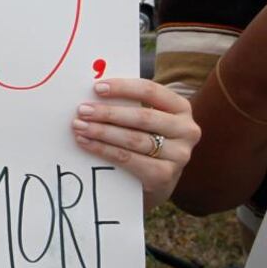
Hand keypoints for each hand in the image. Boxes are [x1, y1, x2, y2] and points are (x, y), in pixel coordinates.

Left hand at [72, 78, 199, 211]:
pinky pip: (128, 159)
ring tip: (79, 126)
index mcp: (181, 107)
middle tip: (82, 110)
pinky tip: (86, 143)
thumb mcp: (145, 120)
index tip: (97, 88)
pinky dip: (103, 150)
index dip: (123, 88)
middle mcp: (186, 130)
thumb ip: (128, 104)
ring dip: (102, 132)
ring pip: (134, 139)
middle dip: (108, 113)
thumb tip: (93, 93)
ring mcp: (179, 155)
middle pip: (142, 117)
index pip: (151, 91)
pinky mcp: (165, 176)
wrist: (158, 179)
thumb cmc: (146, 138)